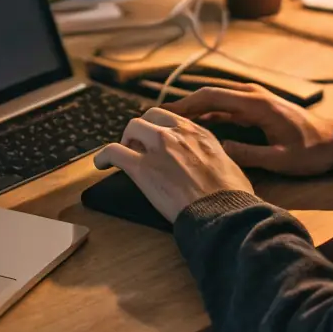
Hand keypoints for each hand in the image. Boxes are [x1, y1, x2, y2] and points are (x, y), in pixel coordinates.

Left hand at [94, 108, 253, 222]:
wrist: (223, 214)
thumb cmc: (232, 198)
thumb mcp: (231, 167)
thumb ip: (218, 157)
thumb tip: (217, 163)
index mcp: (199, 133)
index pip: (171, 118)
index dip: (160, 127)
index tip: (156, 137)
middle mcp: (177, 134)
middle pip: (148, 117)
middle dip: (142, 130)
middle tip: (139, 146)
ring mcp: (158, 148)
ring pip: (131, 129)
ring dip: (126, 140)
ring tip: (123, 155)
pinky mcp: (142, 168)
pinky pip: (113, 152)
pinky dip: (103, 156)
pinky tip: (100, 164)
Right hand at [164, 82, 332, 175]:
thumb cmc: (312, 150)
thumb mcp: (282, 159)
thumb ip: (251, 154)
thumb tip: (219, 150)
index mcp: (255, 104)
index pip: (211, 97)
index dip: (185, 104)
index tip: (164, 114)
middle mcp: (251, 96)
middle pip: (208, 96)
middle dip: (182, 106)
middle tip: (158, 120)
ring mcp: (252, 100)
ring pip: (214, 101)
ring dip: (193, 111)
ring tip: (169, 125)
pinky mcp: (254, 108)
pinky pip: (223, 108)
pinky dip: (206, 115)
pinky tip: (192, 128)